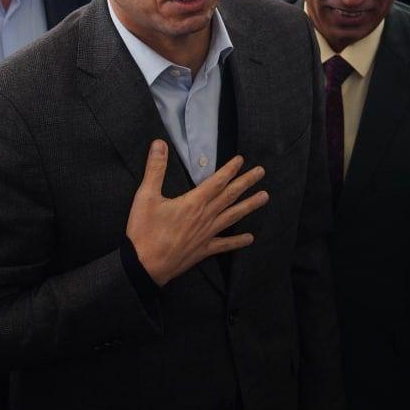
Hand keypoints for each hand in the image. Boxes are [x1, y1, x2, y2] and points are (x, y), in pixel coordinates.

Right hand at [127, 140, 266, 286]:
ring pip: (233, 216)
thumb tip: (159, 144)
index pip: (217, 181)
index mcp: (193, 202)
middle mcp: (205, 217)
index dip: (230, 169)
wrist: (144, 265)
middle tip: (261, 172)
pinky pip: (224, 244)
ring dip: (249, 205)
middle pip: (230, 196)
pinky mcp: (203, 250)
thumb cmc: (144, 231)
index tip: (241, 160)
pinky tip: (250, 238)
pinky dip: (238, 241)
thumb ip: (155, 169)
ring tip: (265, 197)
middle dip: (246, 182)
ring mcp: (207, 234)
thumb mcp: (146, 196)